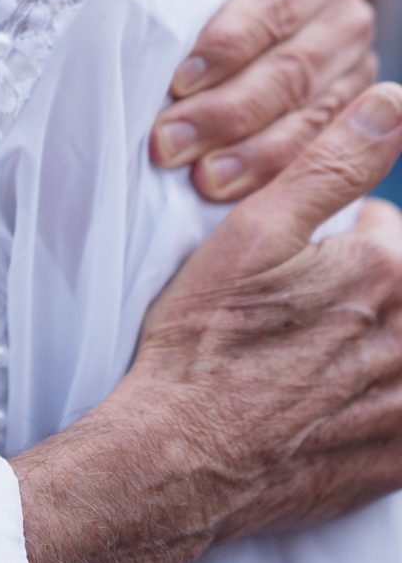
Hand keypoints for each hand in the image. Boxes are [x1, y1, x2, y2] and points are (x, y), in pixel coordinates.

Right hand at [13, 83, 401, 562]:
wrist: (181, 456)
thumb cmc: (205, 340)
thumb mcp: (254, 231)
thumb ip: (332, 162)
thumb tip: (394, 102)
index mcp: (383, 270)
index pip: (387, 227)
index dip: (342, 236)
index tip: (300, 261)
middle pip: (398, 284)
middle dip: (358, 288)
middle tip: (298, 311)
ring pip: (398, 345)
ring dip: (369, 338)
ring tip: (308, 355)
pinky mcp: (398, 460)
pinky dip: (378, 398)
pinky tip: (327, 402)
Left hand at [155, 0, 375, 202]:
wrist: (215, 0)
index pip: (274, 3)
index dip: (227, 42)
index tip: (176, 76)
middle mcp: (347, 13)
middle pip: (289, 70)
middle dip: (226, 111)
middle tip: (165, 143)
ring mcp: (356, 72)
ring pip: (307, 120)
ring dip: (249, 156)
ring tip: (195, 179)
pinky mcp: (348, 121)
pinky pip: (316, 157)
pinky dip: (271, 178)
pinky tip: (226, 197)